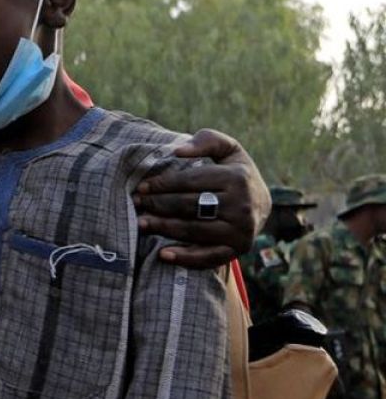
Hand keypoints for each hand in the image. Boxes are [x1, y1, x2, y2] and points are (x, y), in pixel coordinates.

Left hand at [133, 129, 269, 267]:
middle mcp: (242, 206)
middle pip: (190, 206)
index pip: (192, 181)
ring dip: (164, 228)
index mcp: (237, 178)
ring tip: (141, 224)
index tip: (141, 187)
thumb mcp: (228, 149)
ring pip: (195, 230)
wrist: (261, 204)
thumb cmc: (234, 173)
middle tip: (136, 204)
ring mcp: (241, 231)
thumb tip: (178, 150)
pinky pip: (209, 257)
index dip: (163, 184)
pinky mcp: (238, 250)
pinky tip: (162, 254)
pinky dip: (185, 258)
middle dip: (159, 204)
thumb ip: (206, 141)